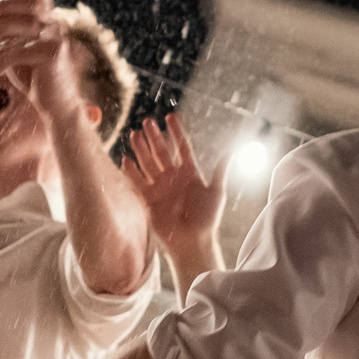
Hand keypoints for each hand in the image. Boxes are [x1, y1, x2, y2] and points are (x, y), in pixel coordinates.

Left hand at [0, 0, 83, 113]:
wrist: (55, 105)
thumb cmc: (33, 76)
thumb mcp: (10, 51)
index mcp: (45, 21)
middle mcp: (54, 26)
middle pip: (28, 4)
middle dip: (2, 8)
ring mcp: (56, 39)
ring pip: (26, 24)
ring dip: (0, 31)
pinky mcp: (53, 55)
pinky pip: (21, 51)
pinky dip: (2, 60)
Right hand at [122, 114, 224, 249]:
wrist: (192, 242)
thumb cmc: (207, 219)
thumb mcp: (216, 192)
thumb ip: (220, 171)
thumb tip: (232, 150)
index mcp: (190, 173)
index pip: (182, 147)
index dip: (176, 132)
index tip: (171, 117)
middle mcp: (173, 178)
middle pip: (161, 152)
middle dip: (155, 137)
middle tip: (147, 121)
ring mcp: (160, 187)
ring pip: (148, 163)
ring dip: (141, 149)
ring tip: (134, 133)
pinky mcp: (149, 199)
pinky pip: (138, 182)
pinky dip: (131, 172)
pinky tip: (126, 159)